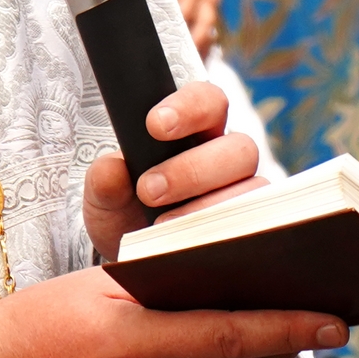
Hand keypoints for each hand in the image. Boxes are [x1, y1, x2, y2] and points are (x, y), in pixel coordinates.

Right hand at [0, 264, 347, 357]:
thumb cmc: (31, 324)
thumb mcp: (94, 290)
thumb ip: (154, 291)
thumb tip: (211, 286)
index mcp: (135, 341)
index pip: (231, 335)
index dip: (288, 328)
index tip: (331, 319)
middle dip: (286, 349)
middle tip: (322, 326)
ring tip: (277, 340)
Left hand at [82, 77, 263, 261]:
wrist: (133, 256)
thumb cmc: (125, 210)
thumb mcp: (104, 195)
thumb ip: (105, 180)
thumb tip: (111, 171)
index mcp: (197, 129)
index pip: (208, 101)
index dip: (189, 107)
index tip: (154, 125)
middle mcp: (227, 157)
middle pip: (239, 147)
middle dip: (192, 169)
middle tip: (149, 190)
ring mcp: (243, 193)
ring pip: (251, 188)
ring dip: (206, 206)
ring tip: (163, 224)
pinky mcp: (249, 228)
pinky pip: (253, 226)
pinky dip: (223, 234)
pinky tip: (190, 244)